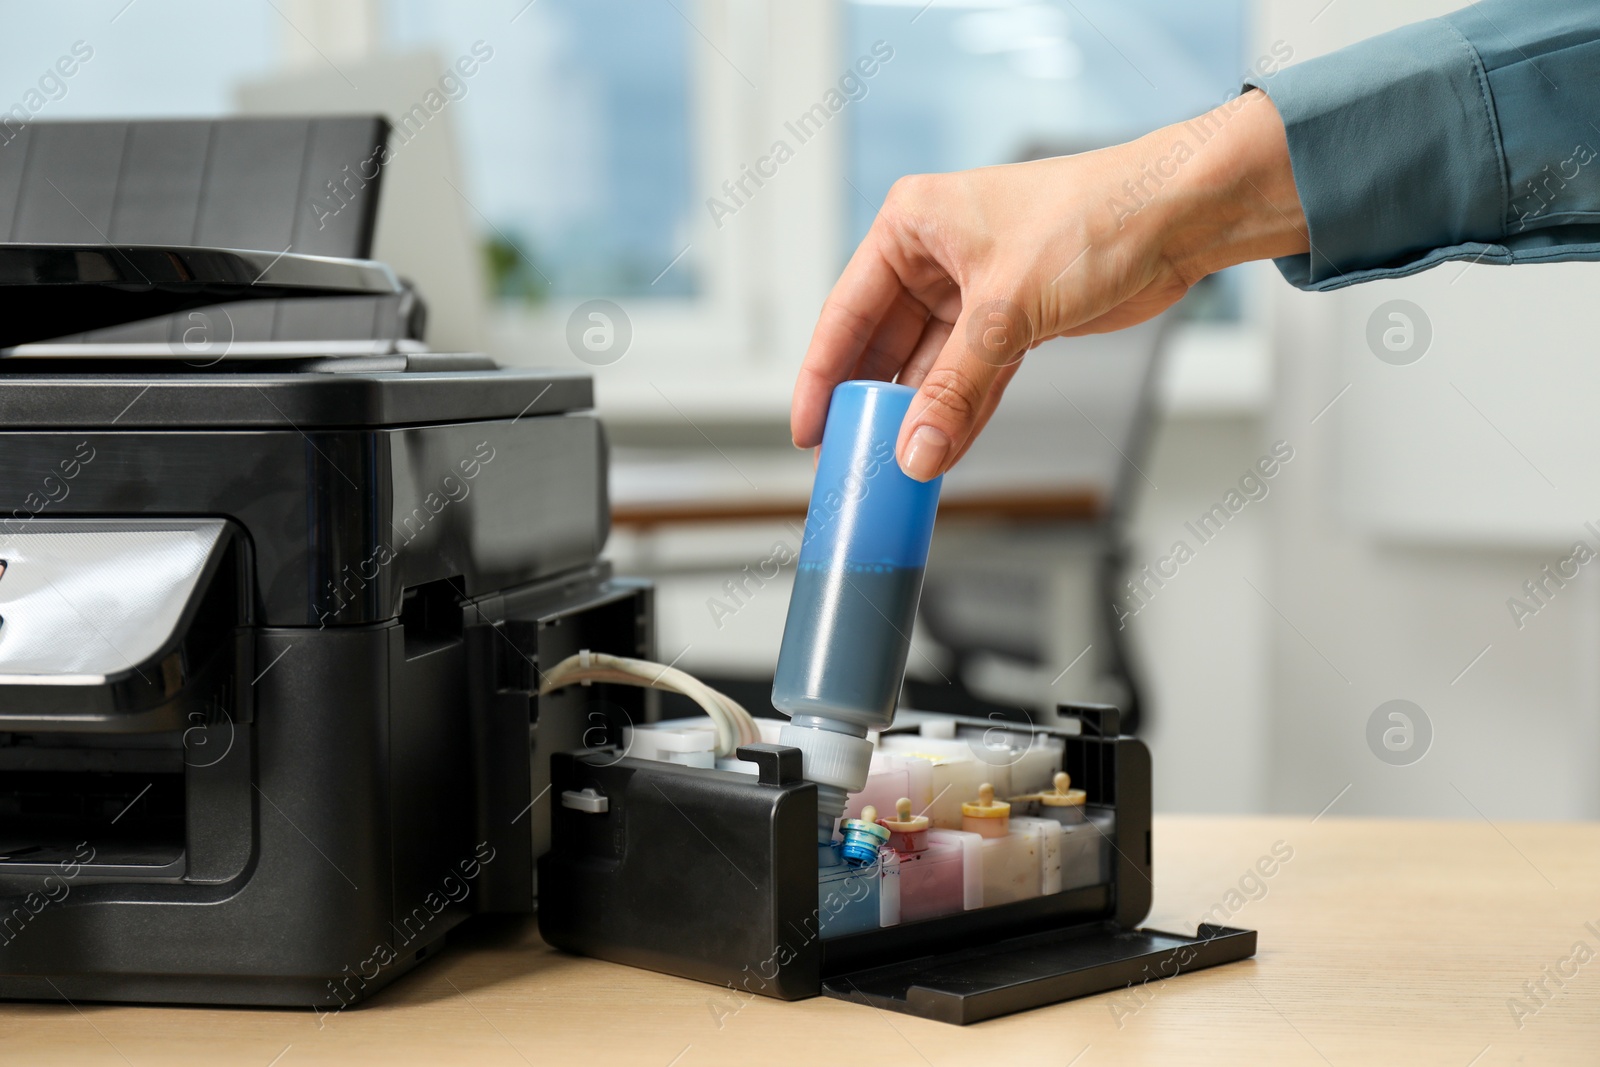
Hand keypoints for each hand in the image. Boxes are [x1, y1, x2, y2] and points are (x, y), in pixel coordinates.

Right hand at [791, 89, 1307, 480]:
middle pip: (884, 343)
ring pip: (930, 366)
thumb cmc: (1095, 218)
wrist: (1179, 215)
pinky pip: (973, 377)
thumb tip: (915, 451)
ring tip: (899, 464)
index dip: (823, 375)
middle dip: (873, 402)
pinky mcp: (1014, 318)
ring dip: (921, 415)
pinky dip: (961, 412)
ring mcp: (976, 288)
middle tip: (852, 456)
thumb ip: (955, 388)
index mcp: (913, 225)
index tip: (808, 428)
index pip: (847, 311)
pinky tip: (945, 449)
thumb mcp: (1006, 310)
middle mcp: (937, 253)